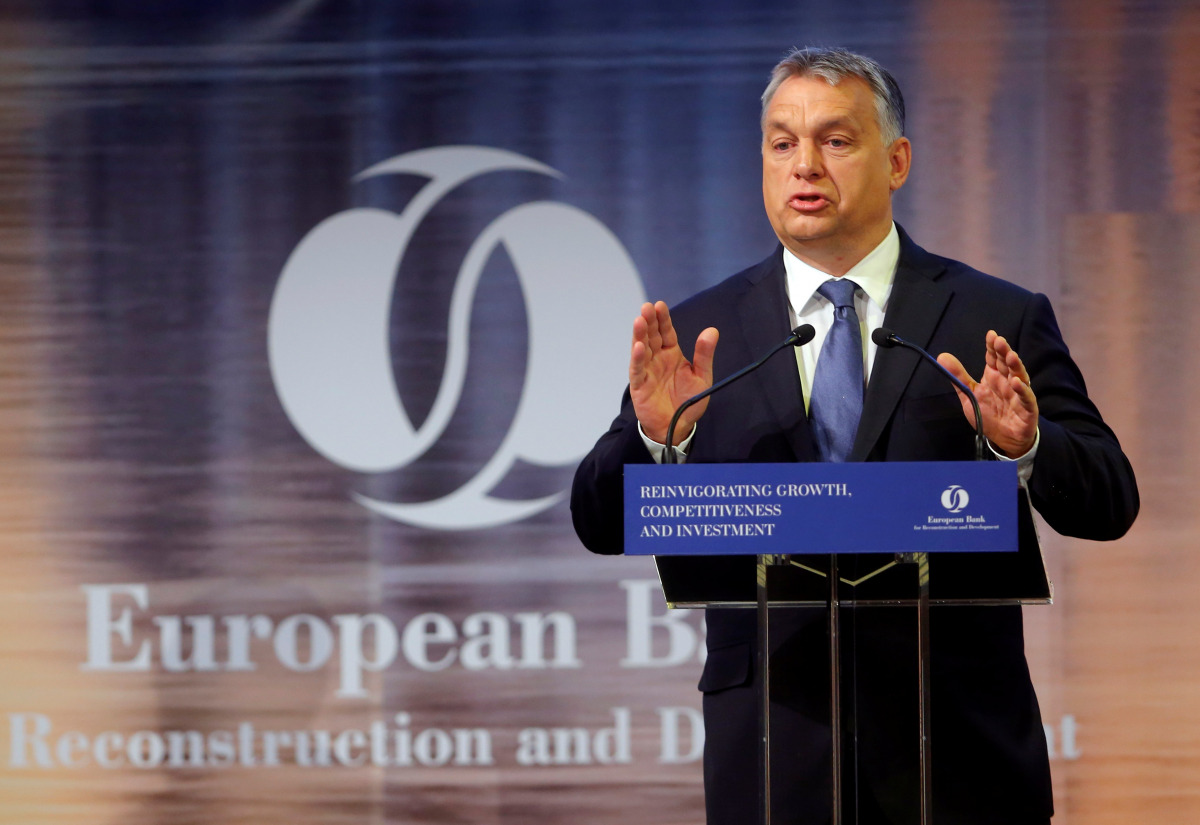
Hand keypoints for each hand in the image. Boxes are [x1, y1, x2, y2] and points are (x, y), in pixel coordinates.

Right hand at [630, 301, 718, 444]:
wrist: (677, 427)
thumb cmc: (688, 402)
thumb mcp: (702, 377)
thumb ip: (704, 354)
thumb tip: (712, 331)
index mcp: (672, 354)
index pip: (666, 332)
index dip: (663, 319)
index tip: (660, 305)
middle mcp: (657, 359)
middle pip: (652, 336)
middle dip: (649, 321)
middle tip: (647, 307)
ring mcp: (646, 371)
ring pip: (642, 349)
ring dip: (640, 335)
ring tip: (639, 320)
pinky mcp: (639, 385)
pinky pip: (637, 370)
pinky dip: (637, 358)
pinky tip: (639, 347)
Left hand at [936, 330, 1037, 457]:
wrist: (1005, 439)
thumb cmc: (989, 414)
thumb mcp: (970, 395)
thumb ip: (958, 377)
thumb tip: (941, 356)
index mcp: (993, 377)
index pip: (993, 358)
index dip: (992, 347)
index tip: (991, 335)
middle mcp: (1007, 382)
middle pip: (1006, 364)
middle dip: (1004, 352)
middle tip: (999, 341)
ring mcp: (1019, 393)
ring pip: (1019, 376)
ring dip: (1015, 366)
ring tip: (1010, 356)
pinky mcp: (1027, 408)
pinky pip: (1026, 397)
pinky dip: (1023, 390)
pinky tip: (1017, 382)